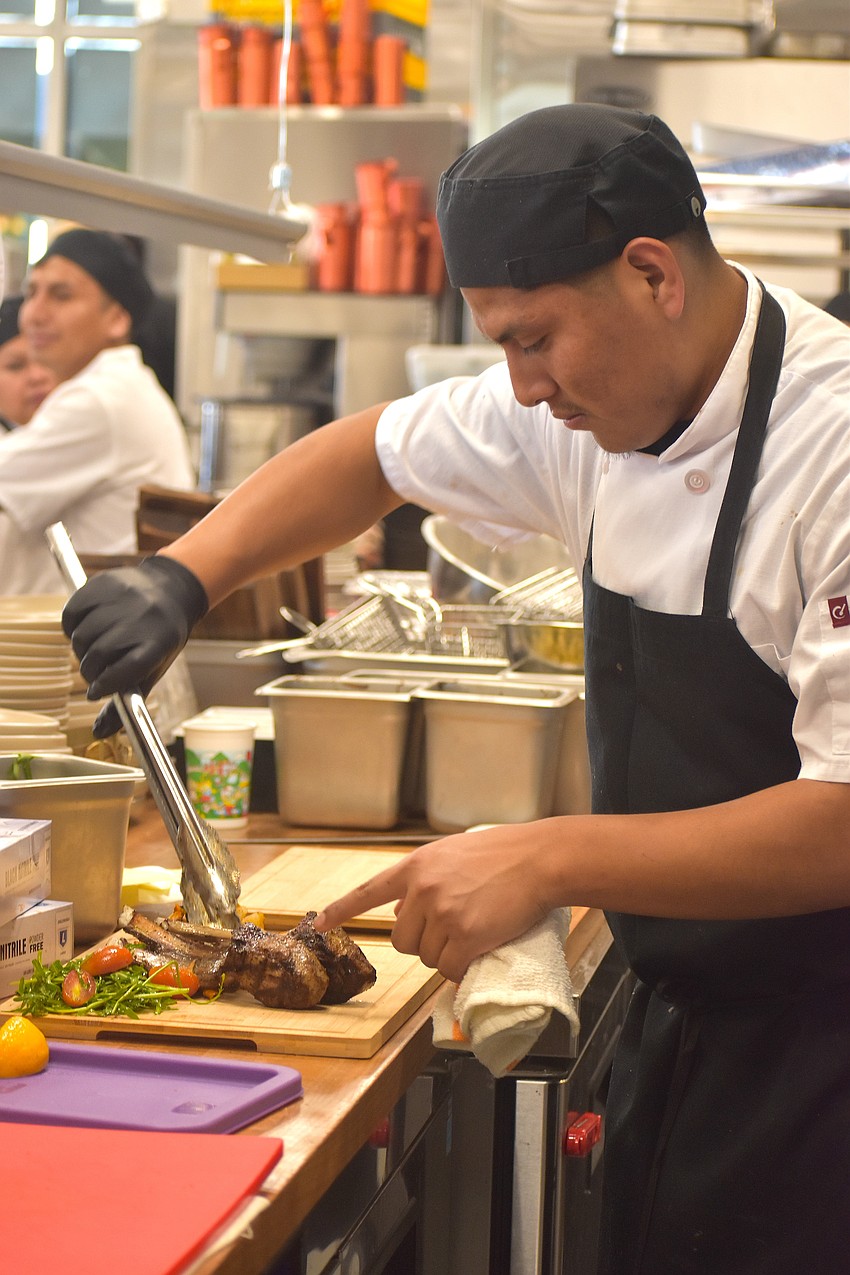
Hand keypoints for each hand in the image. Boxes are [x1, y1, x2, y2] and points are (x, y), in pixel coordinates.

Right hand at [61, 556, 207, 736]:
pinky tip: (84, 628)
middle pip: (97, 654)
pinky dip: (71, 626)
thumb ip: (129, 699)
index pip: (125, 670)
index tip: (96, 691)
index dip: (106, 684)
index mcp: (159, 643)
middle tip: (94, 671)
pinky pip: (71, 613)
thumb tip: (99, 733)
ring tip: (93, 649)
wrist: (171, 590)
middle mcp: (142, 618)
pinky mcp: (103, 583)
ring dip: (81, 649)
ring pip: (81, 636)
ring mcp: (122, 598)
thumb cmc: (159, 638)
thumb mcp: (153, 668)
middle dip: (90, 670)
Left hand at [314, 825, 554, 982]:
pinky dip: (462, 967)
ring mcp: (442, 912)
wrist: (538, 859)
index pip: (369, 891)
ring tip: (474, 929)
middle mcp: (423, 889)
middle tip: (453, 929)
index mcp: (416, 866)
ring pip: (426, 957)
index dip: (342, 909)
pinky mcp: (464, 935)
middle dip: (423, 943)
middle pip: (403, 940)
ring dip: (447, 954)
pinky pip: (449, 969)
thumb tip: (403, 910)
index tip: (319, 923)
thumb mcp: (453, 854)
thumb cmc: (503, 855)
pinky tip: (480, 947)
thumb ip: (426, 880)